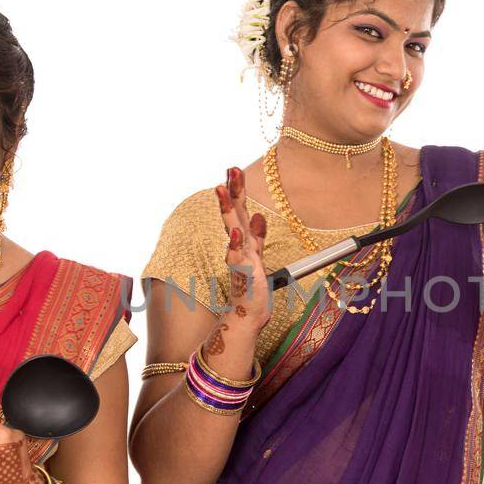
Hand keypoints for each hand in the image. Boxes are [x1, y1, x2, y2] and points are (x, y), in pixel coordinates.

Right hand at [211, 166, 271, 349]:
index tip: (234, 169)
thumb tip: (261, 216)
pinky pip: (238, 258)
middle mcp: (239, 247)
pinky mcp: (242, 275)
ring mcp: (239, 259)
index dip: (238, 190)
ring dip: (226, 210)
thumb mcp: (258, 256)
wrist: (248, 315)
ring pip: (232, 230)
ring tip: (221, 190)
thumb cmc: (253, 287)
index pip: (240, 210)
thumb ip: (258, 237)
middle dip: (232, 190)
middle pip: (234, 214)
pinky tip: (236, 233)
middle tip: (229, 169)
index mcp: (244, 241)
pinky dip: (236, 245)